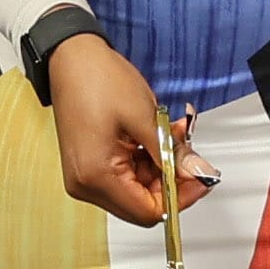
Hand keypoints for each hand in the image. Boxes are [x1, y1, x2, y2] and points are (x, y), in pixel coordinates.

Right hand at [44, 36, 205, 229]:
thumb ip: (172, 153)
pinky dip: (146, 160)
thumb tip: (196, 174)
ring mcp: (85, 177)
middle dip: (171, 180)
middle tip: (188, 154)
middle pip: (142, 204)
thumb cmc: (96, 78)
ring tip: (172, 136)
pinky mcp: (89, 166)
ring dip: (160, 167)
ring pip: (137, 190)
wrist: (71, 57)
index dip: (179, 197)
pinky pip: (125, 176)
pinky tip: (155, 137)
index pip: (148, 211)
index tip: (197, 177)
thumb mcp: (145, 117)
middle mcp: (85, 184)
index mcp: (95, 176)